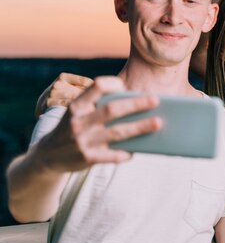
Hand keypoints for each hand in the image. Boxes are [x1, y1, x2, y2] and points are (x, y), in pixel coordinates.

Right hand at [37, 76, 161, 172]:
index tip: (127, 84)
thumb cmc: (72, 128)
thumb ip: (98, 106)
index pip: (96, 87)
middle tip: (156, 100)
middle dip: (136, 105)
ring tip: (158, 123)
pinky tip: (138, 149)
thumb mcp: (77, 113)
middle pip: (112, 110)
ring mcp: (83, 141)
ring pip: (117, 132)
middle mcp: (78, 122)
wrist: (47, 156)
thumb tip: (135, 102)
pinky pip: (113, 155)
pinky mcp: (87, 158)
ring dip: (140, 127)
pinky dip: (126, 152)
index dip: (113, 83)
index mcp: (76, 106)